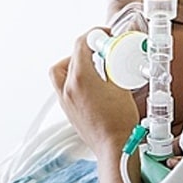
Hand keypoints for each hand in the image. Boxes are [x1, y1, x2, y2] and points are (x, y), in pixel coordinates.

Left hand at [50, 29, 141, 152]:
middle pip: (69, 57)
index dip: (93, 35)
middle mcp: (68, 88)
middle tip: (99, 51)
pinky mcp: (68, 111)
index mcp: (81, 78)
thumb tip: (111, 58)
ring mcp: (65, 101)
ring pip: (61, 72)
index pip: (80, 45)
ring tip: (92, 67)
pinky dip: (74, 81)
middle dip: (84, 50)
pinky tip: (91, 86)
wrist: (114, 147)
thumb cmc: (120, 121)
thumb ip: (112, 68)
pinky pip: (63, 87)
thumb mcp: (121, 86)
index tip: (104, 36)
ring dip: (74, 65)